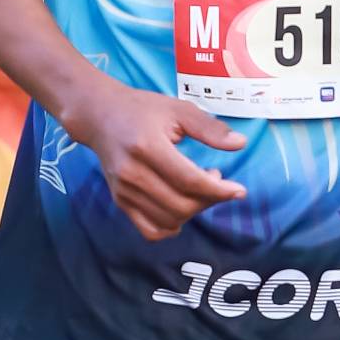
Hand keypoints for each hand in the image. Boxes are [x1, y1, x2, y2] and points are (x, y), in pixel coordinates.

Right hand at [63, 73, 244, 241]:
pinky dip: (171, 227)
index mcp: (147, 147)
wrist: (100, 116)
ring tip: (199, 189)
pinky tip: (182, 208)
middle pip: (181, 204)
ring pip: (169, 220)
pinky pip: (150, 230)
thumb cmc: (141, 109)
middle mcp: (132, 173)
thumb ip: (209, 128)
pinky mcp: (120, 201)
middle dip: (209, 200)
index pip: (189, 180)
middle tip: (217, 181)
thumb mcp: (178, 109)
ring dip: (194, 211)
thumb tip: (240, 143)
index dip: (218, 190)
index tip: (238, 190)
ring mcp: (124, 191)